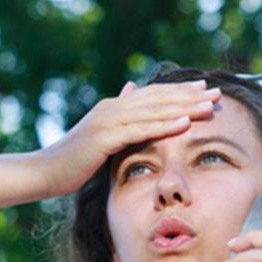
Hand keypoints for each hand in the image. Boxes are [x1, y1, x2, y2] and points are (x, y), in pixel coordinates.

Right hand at [39, 80, 220, 194]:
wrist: (44, 171)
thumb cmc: (73, 161)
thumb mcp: (100, 138)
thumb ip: (118, 119)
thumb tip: (131, 91)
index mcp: (114, 108)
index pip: (153, 95)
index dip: (180, 92)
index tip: (204, 89)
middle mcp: (113, 108)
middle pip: (158, 98)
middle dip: (190, 96)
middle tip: (217, 93)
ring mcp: (108, 121)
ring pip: (154, 111)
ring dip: (184, 107)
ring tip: (209, 105)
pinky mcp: (105, 137)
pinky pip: (141, 129)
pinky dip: (164, 125)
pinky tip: (185, 123)